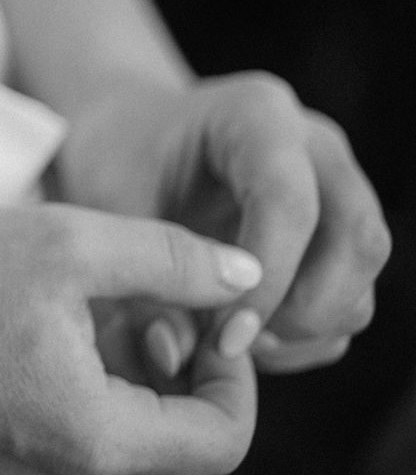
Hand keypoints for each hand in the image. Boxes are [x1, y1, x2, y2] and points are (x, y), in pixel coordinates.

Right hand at [0, 204, 260, 474]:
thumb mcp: (67, 243)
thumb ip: (173, 259)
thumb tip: (248, 276)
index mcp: (95, 439)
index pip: (225, 440)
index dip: (234, 375)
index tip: (200, 317)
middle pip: (184, 469)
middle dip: (187, 397)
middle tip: (149, 324)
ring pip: (126, 471)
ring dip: (136, 409)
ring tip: (90, 330)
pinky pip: (69, 469)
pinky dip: (84, 420)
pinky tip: (40, 351)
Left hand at [54, 72, 391, 372]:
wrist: (130, 141)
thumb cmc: (116, 159)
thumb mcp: (110, 201)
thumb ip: (144, 272)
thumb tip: (178, 356)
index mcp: (256, 117)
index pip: (290, 204)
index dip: (267, 280)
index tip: (224, 335)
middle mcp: (314, 147)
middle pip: (359, 238)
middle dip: (306, 310)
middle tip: (236, 344)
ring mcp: (337, 188)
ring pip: (363, 276)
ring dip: (308, 329)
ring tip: (229, 342)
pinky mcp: (338, 234)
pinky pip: (351, 300)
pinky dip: (308, 337)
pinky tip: (244, 339)